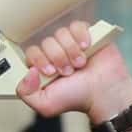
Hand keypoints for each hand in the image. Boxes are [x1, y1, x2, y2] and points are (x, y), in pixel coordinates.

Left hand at [15, 24, 131, 121]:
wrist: (105, 94)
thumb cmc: (79, 99)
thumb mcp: (46, 105)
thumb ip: (26, 93)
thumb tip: (28, 72)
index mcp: (44, 67)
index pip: (32, 52)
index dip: (40, 60)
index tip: (51, 72)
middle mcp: (56, 54)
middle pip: (46, 42)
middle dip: (58, 58)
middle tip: (68, 71)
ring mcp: (71, 44)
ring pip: (61, 33)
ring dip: (71, 50)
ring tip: (80, 63)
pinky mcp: (87, 36)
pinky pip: (77, 26)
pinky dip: (81, 36)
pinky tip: (86, 48)